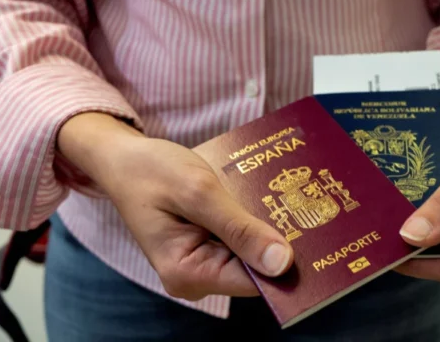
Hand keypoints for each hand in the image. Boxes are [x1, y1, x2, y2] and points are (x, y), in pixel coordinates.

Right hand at [57, 113, 293, 300]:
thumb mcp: (197, 192)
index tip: (316, 233)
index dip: (286, 259)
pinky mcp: (207, 245)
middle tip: (305, 203)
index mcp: (188, 273)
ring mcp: (202, 262)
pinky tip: (265, 196)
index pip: (254, 282)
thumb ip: (239, 228)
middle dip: (278, 238)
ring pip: (251, 251)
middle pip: (255, 268)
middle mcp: (196, 277)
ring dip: (266, 224)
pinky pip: (240, 238)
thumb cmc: (150, 171)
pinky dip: (252, 217)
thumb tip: (282, 263)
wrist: (122, 158)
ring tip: (288, 194)